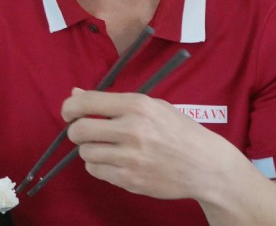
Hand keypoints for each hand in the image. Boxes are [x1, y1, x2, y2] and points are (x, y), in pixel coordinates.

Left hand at [62, 88, 241, 201]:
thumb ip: (112, 101)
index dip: (69, 107)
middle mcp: (132, 130)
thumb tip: (75, 94)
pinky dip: (98, 166)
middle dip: (75, 131)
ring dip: (89, 149)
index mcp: (137, 106)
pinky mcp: (131, 180)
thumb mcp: (151, 106)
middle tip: (83, 132)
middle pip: (79, 130)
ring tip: (105, 147)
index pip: (86, 102)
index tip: (68, 112)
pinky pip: (96, 171)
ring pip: (85, 153)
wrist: (207, 166)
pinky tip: (113, 161)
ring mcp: (131, 158)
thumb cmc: (178, 131)